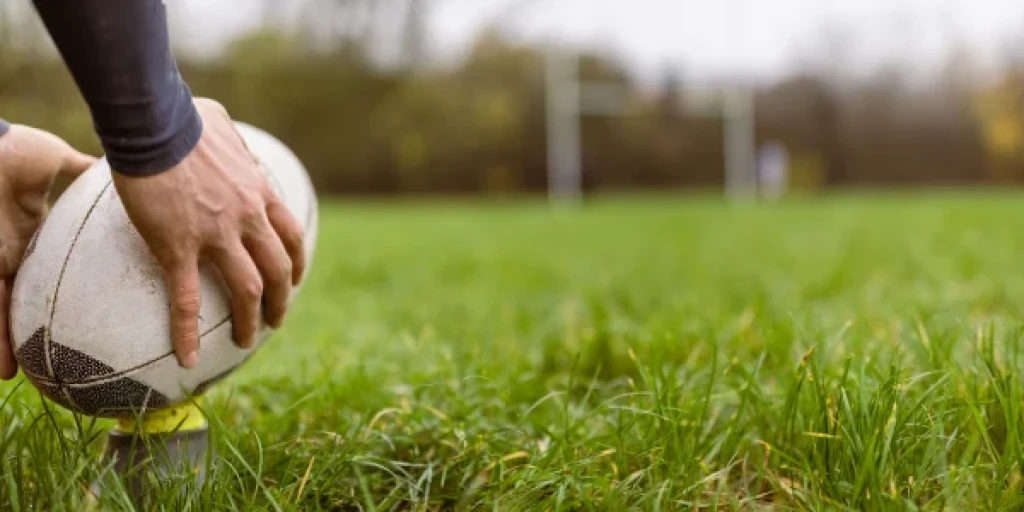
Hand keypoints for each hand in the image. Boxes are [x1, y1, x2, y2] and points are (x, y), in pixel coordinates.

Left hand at [0, 125, 95, 379]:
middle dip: (27, 327)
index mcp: (29, 230)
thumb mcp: (56, 161)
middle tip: (46, 355)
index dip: (61, 286)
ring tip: (26, 380)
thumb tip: (114, 170)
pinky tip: (5, 370)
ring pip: (3, 316)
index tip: (80, 306)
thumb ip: (81, 171)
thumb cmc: (16, 149)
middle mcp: (9, 253)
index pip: (48, 265)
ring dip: (8, 348)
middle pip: (23, 299)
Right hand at [111, 98, 304, 369]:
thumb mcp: (222, 124)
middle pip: (277, 270)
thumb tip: (227, 138)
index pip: (289, 235)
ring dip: (249, 321)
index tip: (293, 279)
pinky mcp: (178, 247)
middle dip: (282, 300)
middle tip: (275, 321)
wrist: (154, 122)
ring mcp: (216, 235)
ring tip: (244, 342)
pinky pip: (186, 299)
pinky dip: (187, 332)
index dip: (296, 261)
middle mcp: (247, 218)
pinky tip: (187, 358)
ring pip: (246, 290)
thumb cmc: (183, 116)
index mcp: (257, 192)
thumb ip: (232, 142)